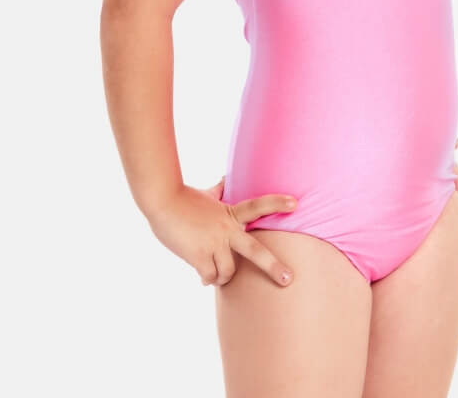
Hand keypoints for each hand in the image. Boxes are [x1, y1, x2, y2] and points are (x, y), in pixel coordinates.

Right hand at [147, 176, 297, 288]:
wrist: (161, 202)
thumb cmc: (183, 198)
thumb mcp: (206, 194)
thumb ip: (219, 191)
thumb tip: (225, 178)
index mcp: (230, 213)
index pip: (258, 206)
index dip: (276, 204)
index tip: (295, 203)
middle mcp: (226, 229)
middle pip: (255, 251)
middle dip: (273, 266)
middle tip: (288, 279)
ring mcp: (213, 244)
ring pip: (228, 272)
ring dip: (223, 277)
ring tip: (216, 274)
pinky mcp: (198, 256)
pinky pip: (209, 277)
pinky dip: (206, 279)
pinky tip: (203, 278)